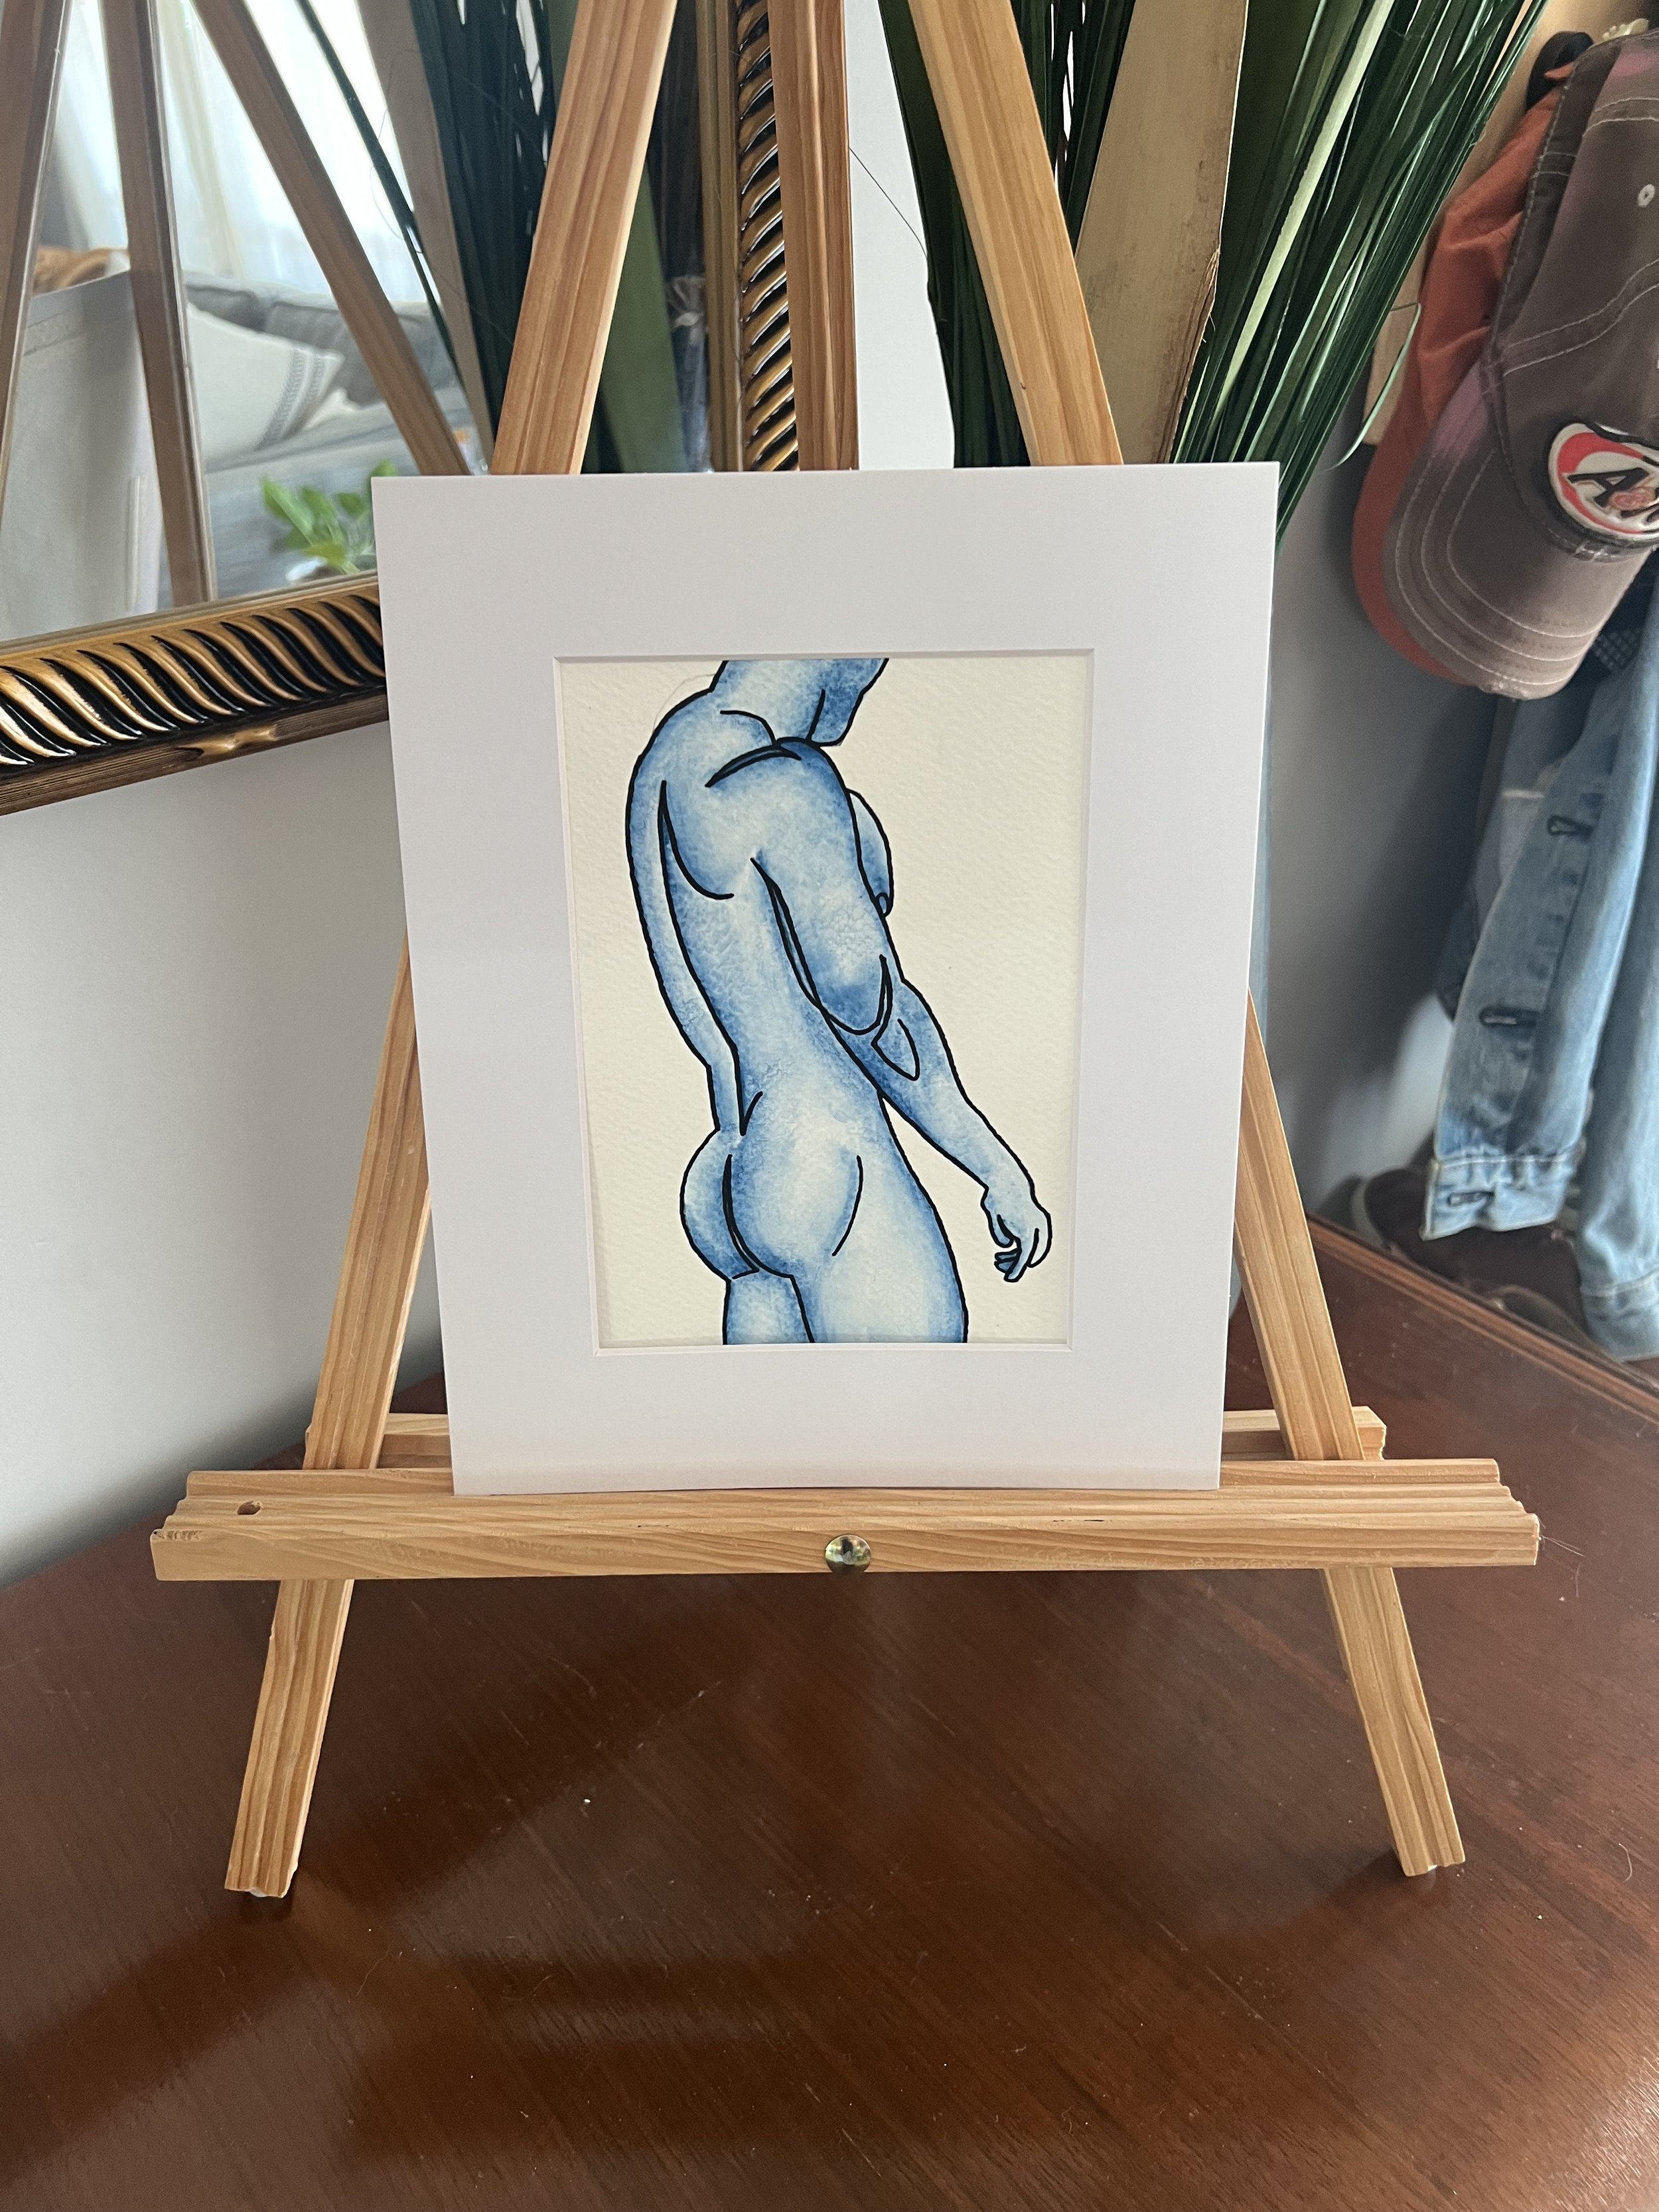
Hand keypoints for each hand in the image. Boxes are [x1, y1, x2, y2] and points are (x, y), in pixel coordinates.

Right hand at [981, 1165, 1050, 1283]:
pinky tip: (1010, 1277)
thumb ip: (1006, 1229)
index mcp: (1039, 1221)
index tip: (1004, 1257)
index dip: (1020, 1254)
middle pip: (1031, 1253)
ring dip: (1012, 1266)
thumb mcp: (1002, 1213)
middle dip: (1014, 1262)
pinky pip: (1022, 1258)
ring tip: (999, 1267)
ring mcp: (1035, 1232)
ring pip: (1025, 1257)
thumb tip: (1006, 1244)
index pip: (1035, 1245)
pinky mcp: (1028, 1237)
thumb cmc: (1000, 1194)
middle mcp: (1041, 1227)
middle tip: (998, 1265)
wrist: (1003, 1181)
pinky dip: (1016, 1269)